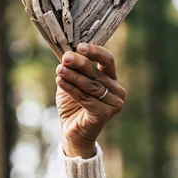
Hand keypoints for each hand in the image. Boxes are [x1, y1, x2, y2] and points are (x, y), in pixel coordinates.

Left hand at [55, 43, 125, 157]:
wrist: (72, 130)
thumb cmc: (73, 104)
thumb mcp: (72, 81)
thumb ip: (72, 68)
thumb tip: (66, 52)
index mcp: (112, 78)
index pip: (108, 60)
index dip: (95, 51)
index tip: (79, 46)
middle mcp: (117, 90)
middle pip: (96, 72)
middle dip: (78, 63)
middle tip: (65, 58)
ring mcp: (114, 103)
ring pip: (90, 85)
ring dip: (73, 76)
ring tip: (59, 70)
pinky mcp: (105, 114)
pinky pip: (86, 98)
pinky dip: (72, 89)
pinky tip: (60, 81)